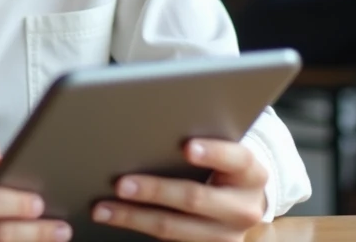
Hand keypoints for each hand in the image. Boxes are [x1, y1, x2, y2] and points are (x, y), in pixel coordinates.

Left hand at [92, 139, 266, 241]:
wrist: (242, 206)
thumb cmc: (224, 168)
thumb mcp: (226, 155)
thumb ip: (201, 143)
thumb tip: (152, 125)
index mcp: (252, 175)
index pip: (238, 159)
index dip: (213, 152)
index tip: (186, 147)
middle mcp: (243, 209)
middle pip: (195, 198)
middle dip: (155, 190)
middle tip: (121, 183)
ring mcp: (225, 236)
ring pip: (173, 228)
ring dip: (133, 216)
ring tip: (103, 207)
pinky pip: (166, 240)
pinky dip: (136, 227)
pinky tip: (114, 217)